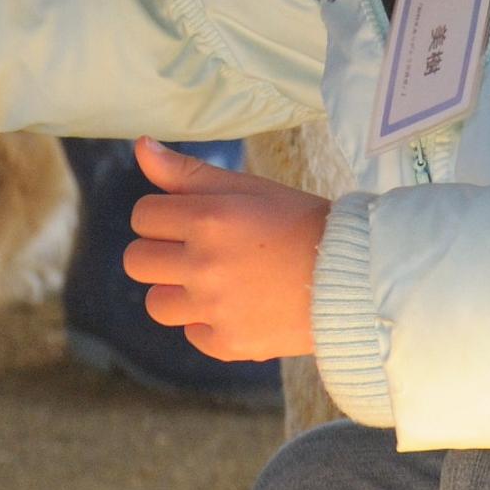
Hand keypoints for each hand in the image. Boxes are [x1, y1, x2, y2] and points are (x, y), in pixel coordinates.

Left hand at [120, 140, 326, 362]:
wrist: (353, 276)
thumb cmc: (298, 223)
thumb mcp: (246, 188)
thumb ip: (188, 172)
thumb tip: (140, 146)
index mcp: (207, 218)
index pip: (143, 215)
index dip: (164, 215)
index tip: (192, 220)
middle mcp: (203, 264)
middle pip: (137, 260)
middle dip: (161, 252)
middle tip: (198, 250)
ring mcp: (213, 308)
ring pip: (156, 303)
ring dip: (176, 291)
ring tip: (213, 281)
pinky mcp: (227, 343)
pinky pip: (191, 332)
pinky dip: (207, 322)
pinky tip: (237, 305)